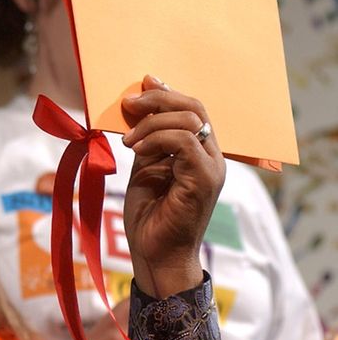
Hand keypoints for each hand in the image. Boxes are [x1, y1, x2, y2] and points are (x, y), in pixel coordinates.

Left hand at [121, 75, 225, 298]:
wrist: (154, 254)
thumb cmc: (149, 216)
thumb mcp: (143, 168)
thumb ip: (147, 140)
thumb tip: (138, 108)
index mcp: (199, 153)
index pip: (192, 109)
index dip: (167, 93)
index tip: (141, 85)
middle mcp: (211, 157)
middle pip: (194, 107)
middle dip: (159, 99)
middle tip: (129, 104)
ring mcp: (211, 168)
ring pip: (189, 121)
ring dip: (151, 124)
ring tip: (128, 142)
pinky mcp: (204, 180)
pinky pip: (184, 142)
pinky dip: (156, 139)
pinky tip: (136, 151)